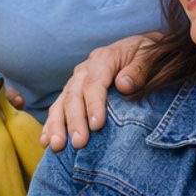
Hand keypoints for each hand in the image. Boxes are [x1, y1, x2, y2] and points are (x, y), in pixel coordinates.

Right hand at [51, 34, 157, 149]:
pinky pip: (57, 108)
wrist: (140, 49)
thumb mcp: (149, 56)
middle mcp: (84, 70)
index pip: (94, 83)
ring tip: (56, 146)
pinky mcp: (72, 92)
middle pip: (74, 95)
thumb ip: (138, 69)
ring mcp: (75, 81)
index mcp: (103, 59)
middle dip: (74, 121)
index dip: (94, 105)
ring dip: (57, 125)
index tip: (96, 126)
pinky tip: (46, 142)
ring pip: (61, 103)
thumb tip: (124, 85)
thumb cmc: (147, 56)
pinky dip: (50, 125)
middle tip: (79, 143)